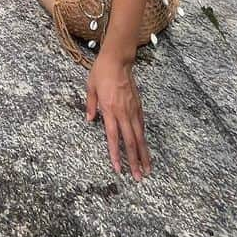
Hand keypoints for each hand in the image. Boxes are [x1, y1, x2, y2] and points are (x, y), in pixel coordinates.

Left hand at [86, 55, 151, 179]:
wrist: (118, 59)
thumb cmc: (101, 72)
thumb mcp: (90, 87)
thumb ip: (90, 105)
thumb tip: (89, 120)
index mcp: (110, 109)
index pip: (113, 138)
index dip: (116, 155)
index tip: (118, 169)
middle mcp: (123, 112)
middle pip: (130, 141)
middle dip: (134, 161)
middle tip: (138, 177)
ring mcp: (133, 109)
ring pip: (140, 136)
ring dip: (144, 154)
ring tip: (147, 169)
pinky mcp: (138, 105)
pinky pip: (142, 125)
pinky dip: (144, 138)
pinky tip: (145, 148)